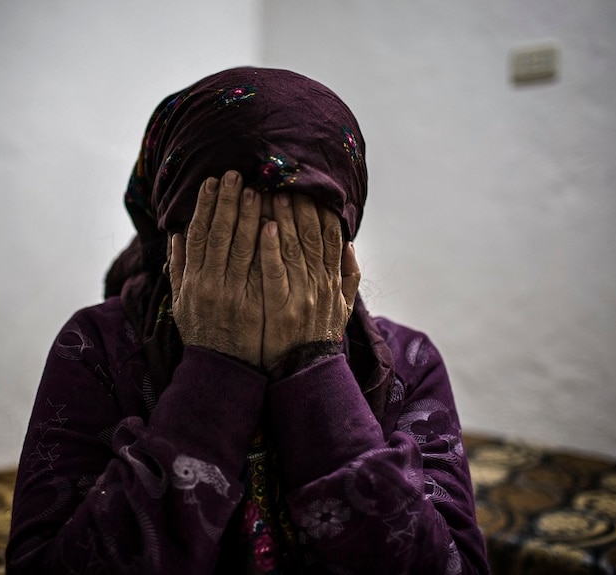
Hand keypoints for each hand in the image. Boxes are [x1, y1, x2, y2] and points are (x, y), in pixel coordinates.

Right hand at [169, 171, 264, 365]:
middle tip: (234, 174)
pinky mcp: (253, 305)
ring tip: (255, 190)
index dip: (203, 206)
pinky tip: (271, 224)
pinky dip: (264, 246)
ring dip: (246, 216)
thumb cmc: (202, 334)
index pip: (196, 235)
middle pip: (218, 234)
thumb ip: (178, 268)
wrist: (221, 370)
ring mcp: (232, 295)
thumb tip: (175, 235)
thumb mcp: (180, 302)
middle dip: (226, 202)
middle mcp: (209, 284)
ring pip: (239, 247)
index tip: (210, 183)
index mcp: (191, 281)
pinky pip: (259, 270)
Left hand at [259, 193, 360, 369]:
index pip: (331, 236)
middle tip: (286, 178)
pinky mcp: (282, 307)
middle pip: (313, 235)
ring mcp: (302, 295)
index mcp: (333, 281)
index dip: (323, 209)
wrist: (306, 373)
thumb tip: (351, 243)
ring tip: (271, 192)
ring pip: (294, 248)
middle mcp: (321, 284)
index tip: (311, 186)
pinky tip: (264, 227)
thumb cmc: (319, 336)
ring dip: (284, 218)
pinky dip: (271, 249)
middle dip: (300, 204)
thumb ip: (349, 276)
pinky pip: (275, 273)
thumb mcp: (343, 307)